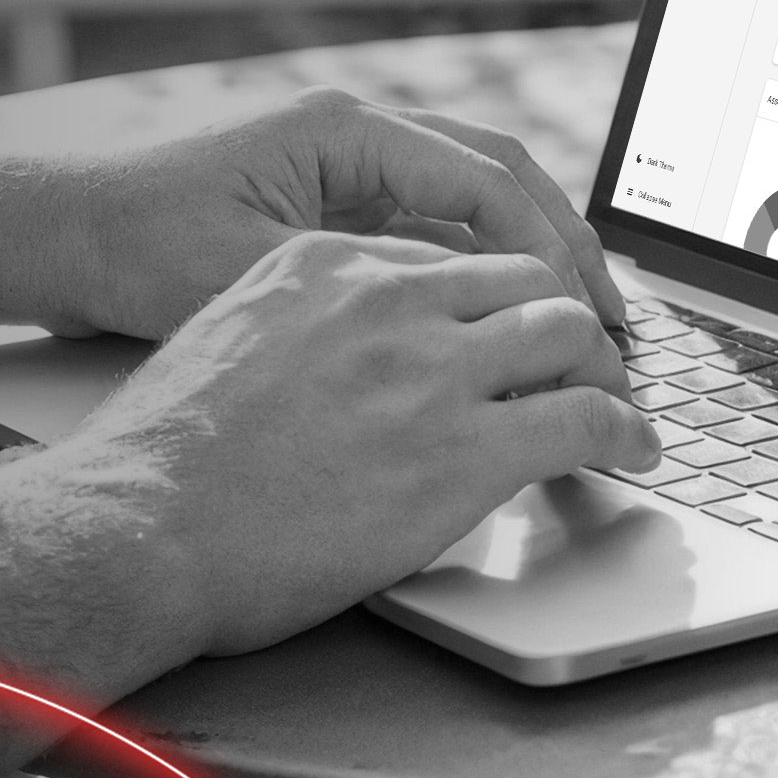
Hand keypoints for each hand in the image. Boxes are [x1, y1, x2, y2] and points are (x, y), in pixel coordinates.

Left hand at [55, 87, 622, 340]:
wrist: (63, 238)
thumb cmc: (138, 248)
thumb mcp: (253, 272)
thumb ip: (361, 287)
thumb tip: (464, 320)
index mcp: (345, 130)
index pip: (481, 179)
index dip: (546, 249)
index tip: (586, 315)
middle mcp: (355, 133)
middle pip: (496, 175)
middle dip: (563, 245)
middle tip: (615, 320)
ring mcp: (347, 164)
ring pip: (472, 199)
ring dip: (530, 256)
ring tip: (581, 323)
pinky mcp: (335, 202)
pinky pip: (433, 226)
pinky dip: (480, 267)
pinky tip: (508, 324)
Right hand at [59, 231, 661, 656]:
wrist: (141, 522)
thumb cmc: (160, 459)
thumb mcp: (224, 342)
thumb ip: (294, 332)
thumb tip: (333, 367)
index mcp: (319, 262)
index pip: (443, 256)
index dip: (490, 298)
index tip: (506, 329)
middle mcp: (384, 296)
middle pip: (519, 275)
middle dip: (562, 316)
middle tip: (584, 360)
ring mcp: (429, 366)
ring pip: (564, 330)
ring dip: (603, 365)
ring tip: (618, 401)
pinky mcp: (465, 446)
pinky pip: (583, 417)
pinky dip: (626, 429)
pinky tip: (635, 449)